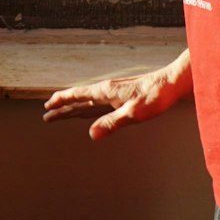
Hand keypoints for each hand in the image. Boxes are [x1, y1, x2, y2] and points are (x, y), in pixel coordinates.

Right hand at [42, 52, 191, 139]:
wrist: (172, 84)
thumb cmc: (155, 97)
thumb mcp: (134, 113)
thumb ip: (112, 123)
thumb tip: (91, 135)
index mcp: (105, 91)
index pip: (78, 95)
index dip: (62, 101)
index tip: (48, 106)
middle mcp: (106, 90)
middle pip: (78, 99)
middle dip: (62, 107)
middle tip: (46, 115)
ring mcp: (113, 94)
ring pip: (87, 102)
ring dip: (73, 108)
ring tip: (59, 114)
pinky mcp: (121, 98)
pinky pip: (97, 104)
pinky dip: (86, 108)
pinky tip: (86, 112)